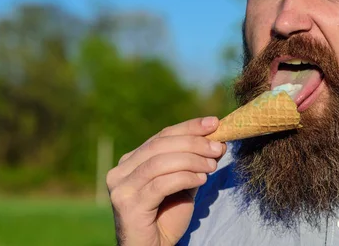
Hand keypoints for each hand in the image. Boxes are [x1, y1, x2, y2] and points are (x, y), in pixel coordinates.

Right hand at [106, 116, 225, 245]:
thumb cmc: (167, 216)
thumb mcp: (183, 182)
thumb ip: (193, 162)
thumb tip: (216, 140)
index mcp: (132, 160)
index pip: (163, 135)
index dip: (189, 127)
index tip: (214, 122)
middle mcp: (121, 170)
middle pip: (161, 145)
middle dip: (194, 142)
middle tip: (217, 147)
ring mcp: (121, 187)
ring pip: (160, 162)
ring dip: (192, 160)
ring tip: (212, 166)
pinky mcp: (128, 204)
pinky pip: (161, 184)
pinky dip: (185, 177)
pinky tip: (201, 179)